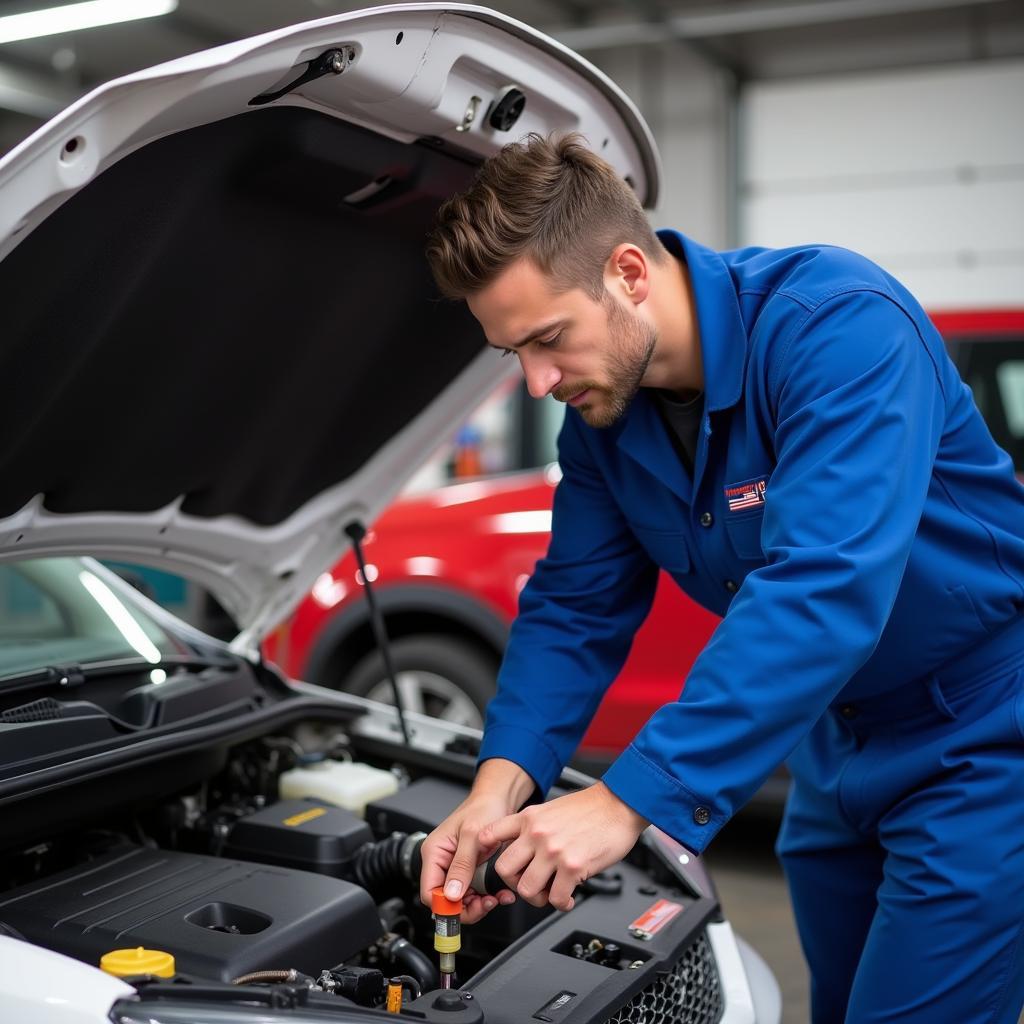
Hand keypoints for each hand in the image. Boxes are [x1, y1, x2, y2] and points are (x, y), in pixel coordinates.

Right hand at [419, 759, 532, 923]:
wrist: (498, 800)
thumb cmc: (483, 809)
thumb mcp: (472, 835)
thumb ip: (462, 865)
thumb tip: (452, 894)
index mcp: (434, 852)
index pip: (429, 892)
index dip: (445, 905)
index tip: (466, 908)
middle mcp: (442, 862)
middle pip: (445, 900)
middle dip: (467, 907)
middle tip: (487, 904)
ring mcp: (455, 868)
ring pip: (461, 900)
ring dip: (480, 904)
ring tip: (497, 897)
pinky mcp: (469, 871)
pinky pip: (474, 893)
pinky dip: (487, 897)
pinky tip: (500, 893)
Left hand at [478, 782, 648, 911]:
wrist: (619, 804)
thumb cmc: (591, 808)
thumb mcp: (552, 809)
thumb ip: (534, 827)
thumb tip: (524, 850)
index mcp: (529, 817)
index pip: (491, 834)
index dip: (485, 854)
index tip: (490, 865)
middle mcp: (537, 834)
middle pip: (504, 870)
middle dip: (515, 884)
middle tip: (529, 885)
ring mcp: (553, 851)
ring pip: (527, 889)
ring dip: (538, 898)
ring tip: (550, 893)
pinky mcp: (572, 866)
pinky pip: (556, 898)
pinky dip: (561, 903)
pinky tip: (568, 897)